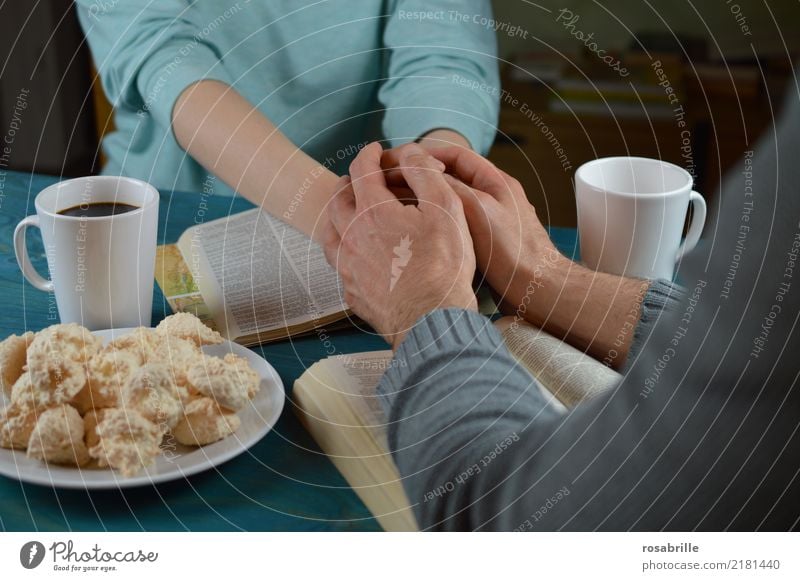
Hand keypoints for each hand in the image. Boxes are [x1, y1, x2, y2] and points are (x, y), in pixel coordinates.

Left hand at [322, 143, 476, 349]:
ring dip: (339, 217)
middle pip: (338, 200)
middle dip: (348, 184)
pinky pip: (340, 265)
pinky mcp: (352, 292)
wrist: (433, 321)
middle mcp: (351, 236)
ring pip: (331, 233)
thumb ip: (424, 172)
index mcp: (372, 211)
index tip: (375, 149)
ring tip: (350, 214)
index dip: (370, 153)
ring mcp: (348, 267)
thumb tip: (409, 152)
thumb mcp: (445, 208)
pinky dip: (345, 251)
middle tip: (358, 179)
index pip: (362, 169)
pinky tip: (357, 254)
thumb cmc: (443, 265)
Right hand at [385, 146, 566, 313]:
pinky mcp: (484, 247)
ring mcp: (488, 223)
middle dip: (422, 181)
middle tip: (393, 186)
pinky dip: (435, 228)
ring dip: (426, 206)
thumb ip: (453, 188)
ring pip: (450, 206)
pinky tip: (419, 236)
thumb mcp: (479, 210)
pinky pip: (454, 229)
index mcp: (495, 183)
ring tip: (399, 210)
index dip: (426, 156)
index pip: (456, 156)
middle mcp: (492, 200)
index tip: (401, 162)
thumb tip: (427, 173)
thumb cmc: (516, 253)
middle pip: (450, 180)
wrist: (537, 291)